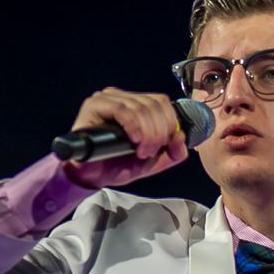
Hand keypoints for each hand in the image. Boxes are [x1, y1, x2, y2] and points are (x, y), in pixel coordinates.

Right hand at [60, 88, 189, 190]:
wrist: (92, 177)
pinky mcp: (94, 105)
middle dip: (158, 133)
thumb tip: (181, 136)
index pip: (161, 101)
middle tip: (149, 153)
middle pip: (153, 105)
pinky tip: (133, 141)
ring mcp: (107, 99)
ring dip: (147, 134)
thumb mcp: (154, 160)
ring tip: (140, 152)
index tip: (166, 145)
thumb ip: (173, 151)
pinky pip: (121, 110)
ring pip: (140, 108)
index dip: (170, 123)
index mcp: (136, 104)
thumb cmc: (118, 165)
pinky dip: (133, 127)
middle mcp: (121, 97)